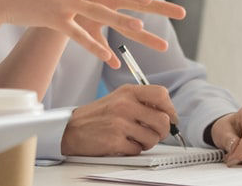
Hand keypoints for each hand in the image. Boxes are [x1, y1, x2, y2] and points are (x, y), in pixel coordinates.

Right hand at [61, 85, 179, 155]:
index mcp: (128, 92)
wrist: (71, 128)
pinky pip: (138, 150)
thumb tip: (167, 114)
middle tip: (155, 133)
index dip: (170, 109)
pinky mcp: (115, 140)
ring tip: (135, 138)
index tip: (169, 118)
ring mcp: (120, 123)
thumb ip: (141, 102)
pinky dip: (133, 150)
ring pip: (153, 138)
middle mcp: (125, 105)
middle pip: (163, 120)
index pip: (161, 95)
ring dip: (147, 143)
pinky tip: (123, 143)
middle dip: (163, 132)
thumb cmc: (97, 115)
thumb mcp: (118, 99)